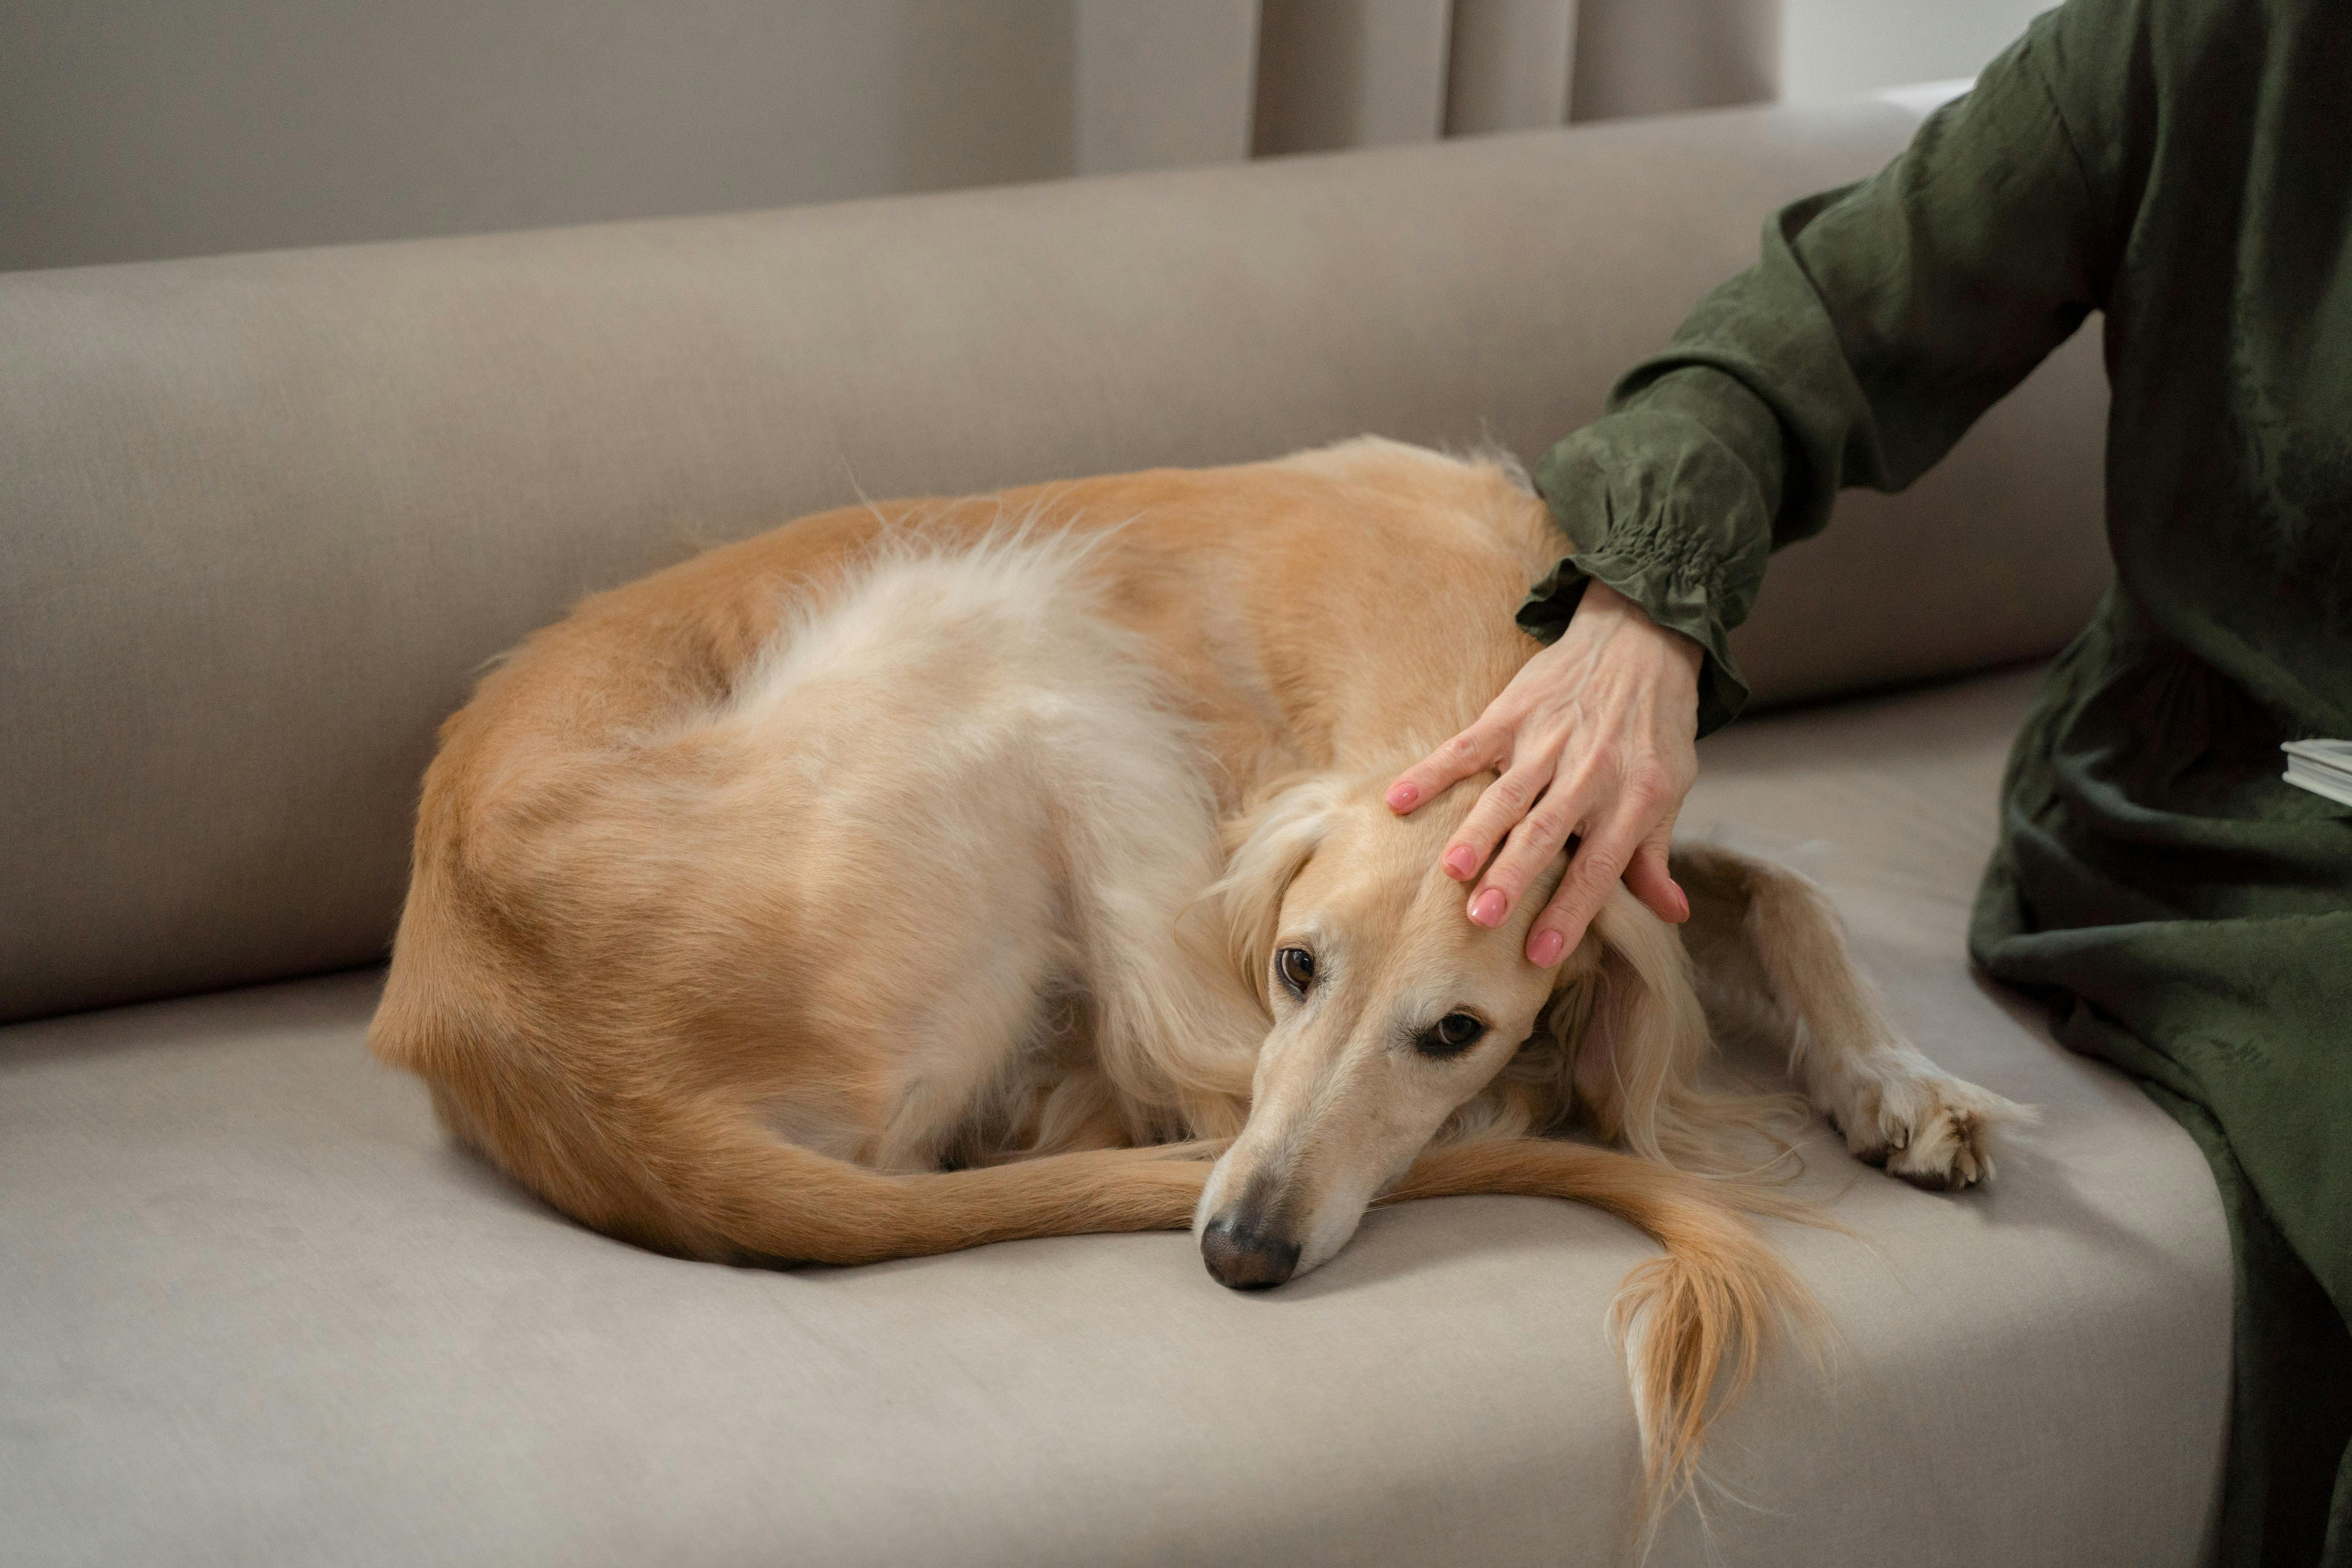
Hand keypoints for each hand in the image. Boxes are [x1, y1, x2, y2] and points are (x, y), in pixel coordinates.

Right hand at [1384, 580, 1700, 966]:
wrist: (1641, 641)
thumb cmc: (1654, 729)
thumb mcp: (1669, 790)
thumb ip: (1656, 855)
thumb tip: (1672, 914)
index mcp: (1632, 799)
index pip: (1598, 867)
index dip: (1570, 911)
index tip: (1540, 953)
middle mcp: (1590, 772)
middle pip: (1547, 832)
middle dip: (1514, 875)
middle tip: (1483, 917)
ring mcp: (1547, 739)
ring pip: (1507, 793)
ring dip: (1478, 831)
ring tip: (1451, 869)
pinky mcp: (1513, 712)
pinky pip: (1466, 745)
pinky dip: (1432, 772)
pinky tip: (1399, 800)